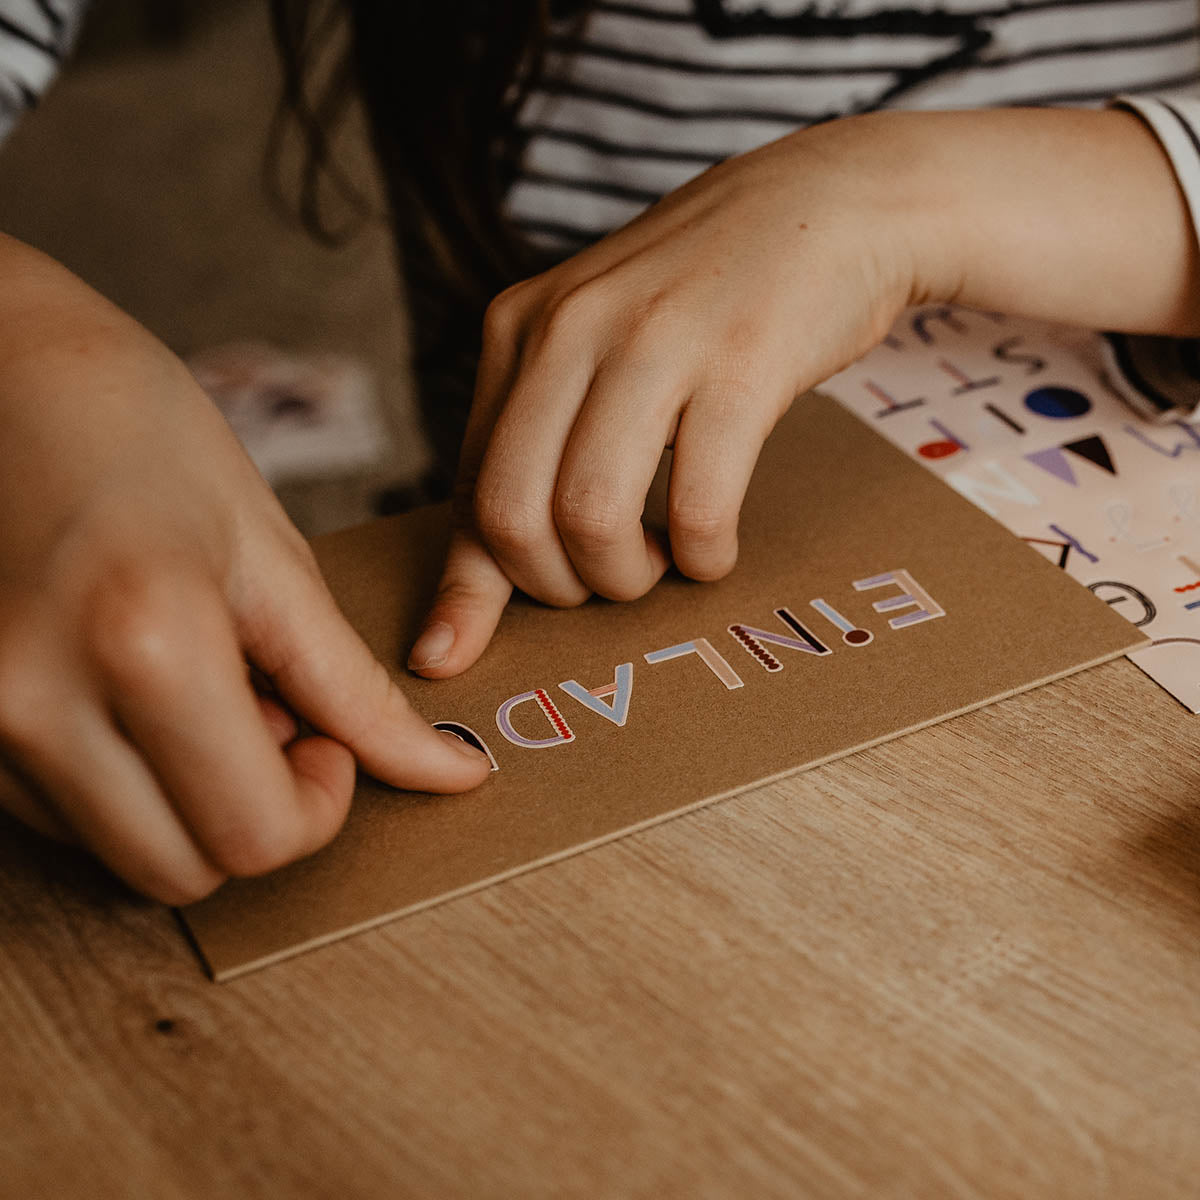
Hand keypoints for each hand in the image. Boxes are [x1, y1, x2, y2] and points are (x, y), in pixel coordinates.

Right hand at [0, 237, 489, 903]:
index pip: (257, 835)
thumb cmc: (139, 429)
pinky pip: (60, 815)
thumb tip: (449, 770)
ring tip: (196, 687)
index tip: (326, 735)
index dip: (318, 801)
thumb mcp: (268, 554)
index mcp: (143, 643)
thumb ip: (353, 685)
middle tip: (273, 718)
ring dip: (186, 802)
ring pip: (121, 856)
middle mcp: (33, 702)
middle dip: (255, 815)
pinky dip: (122, 780)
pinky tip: (133, 691)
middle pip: (186, 873)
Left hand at [409, 112, 929, 675]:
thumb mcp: (595, 354)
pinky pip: (697, 505)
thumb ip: (534, 447)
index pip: (468, 486)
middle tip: (607, 583)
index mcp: (519, 330)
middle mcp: (570, 328)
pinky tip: (713, 547)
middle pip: (511, 514)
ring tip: (659, 564)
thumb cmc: (702, 304)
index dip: (468, 586)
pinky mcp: (741, 362)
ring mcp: (655, 340)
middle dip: (554, 588)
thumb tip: (472, 579)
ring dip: (624, 578)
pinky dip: (702, 555)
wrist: (828, 204)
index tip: (448, 657)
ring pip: (590, 516)